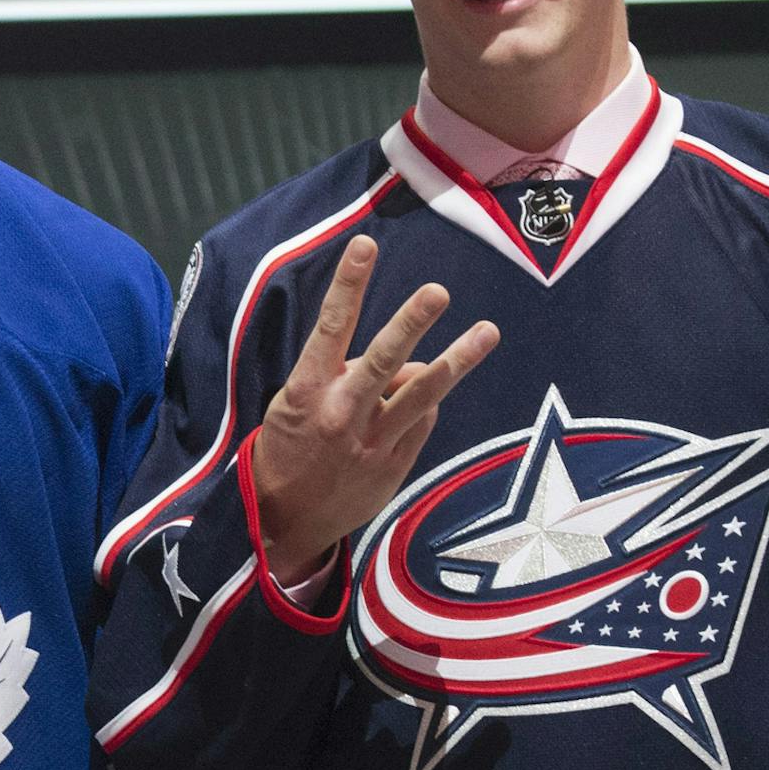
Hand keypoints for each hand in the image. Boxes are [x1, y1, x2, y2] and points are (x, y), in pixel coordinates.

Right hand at [252, 235, 498, 582]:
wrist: (282, 522)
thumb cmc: (284, 451)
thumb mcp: (291, 406)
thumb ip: (342, 378)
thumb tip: (402, 362)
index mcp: (307, 392)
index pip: (330, 327)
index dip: (349, 284)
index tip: (364, 246)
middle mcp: (342, 414)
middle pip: (385, 360)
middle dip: (411, 323)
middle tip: (437, 292)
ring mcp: (372, 442)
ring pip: (422, 394)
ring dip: (457, 361)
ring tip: (486, 332)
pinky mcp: (394, 466)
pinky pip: (421, 422)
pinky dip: (424, 405)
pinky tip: (420, 401)